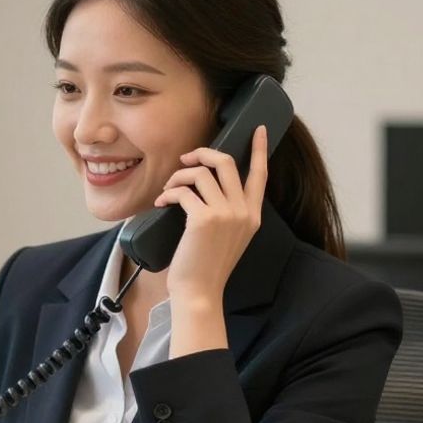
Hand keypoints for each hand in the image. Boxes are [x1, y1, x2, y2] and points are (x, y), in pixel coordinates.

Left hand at [153, 125, 268, 308]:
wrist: (199, 292)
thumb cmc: (206, 266)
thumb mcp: (228, 236)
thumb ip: (227, 212)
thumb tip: (204, 185)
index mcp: (252, 215)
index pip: (261, 174)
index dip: (260, 149)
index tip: (259, 130)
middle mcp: (243, 211)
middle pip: (227, 162)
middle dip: (202, 154)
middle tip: (186, 161)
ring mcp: (226, 214)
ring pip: (201, 173)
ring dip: (179, 176)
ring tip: (168, 190)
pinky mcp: (204, 219)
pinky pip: (183, 191)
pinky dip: (168, 193)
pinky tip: (160, 204)